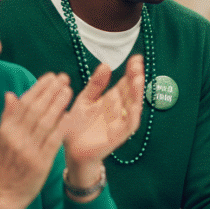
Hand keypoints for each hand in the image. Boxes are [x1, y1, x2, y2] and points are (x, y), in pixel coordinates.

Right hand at [0, 72, 74, 208]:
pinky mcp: (40, 162)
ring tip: (69, 90)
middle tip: (64, 78)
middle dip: (50, 91)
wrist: (4, 194)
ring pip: (45, 121)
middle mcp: (16, 138)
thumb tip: (11, 94)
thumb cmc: (4, 165)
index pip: (24, 103)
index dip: (38, 88)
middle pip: (35, 109)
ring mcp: (28, 150)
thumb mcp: (1, 139)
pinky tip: (71, 115)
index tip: (51, 76)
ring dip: (58, 104)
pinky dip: (62, 126)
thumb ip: (8, 117)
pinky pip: (53, 140)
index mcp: (7, 130)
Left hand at [61, 55, 144, 184]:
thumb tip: (106, 65)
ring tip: (138, 79)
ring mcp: (120, 122)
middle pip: (132, 91)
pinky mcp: (118, 136)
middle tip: (137, 65)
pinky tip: (134, 106)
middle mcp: (120, 109)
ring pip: (134, 106)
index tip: (136, 58)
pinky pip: (128, 126)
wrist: (71, 150)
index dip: (131, 70)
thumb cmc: (78, 125)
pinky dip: (132, 116)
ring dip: (137, 94)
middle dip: (136, 78)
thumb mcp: (85, 100)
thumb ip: (95, 84)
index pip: (126, 82)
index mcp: (112, 99)